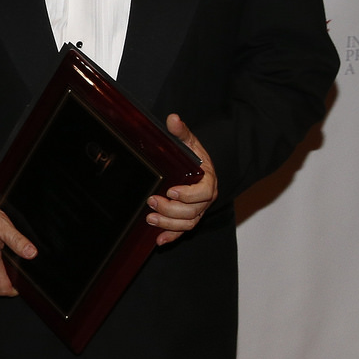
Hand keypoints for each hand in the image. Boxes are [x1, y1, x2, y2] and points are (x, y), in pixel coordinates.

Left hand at [150, 114, 217, 245]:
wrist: (201, 170)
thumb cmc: (195, 157)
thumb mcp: (189, 142)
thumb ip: (181, 132)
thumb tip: (173, 118)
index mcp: (208, 181)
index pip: (203, 192)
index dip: (188, 194)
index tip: (171, 191)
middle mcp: (205, 200)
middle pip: (193, 211)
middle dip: (171, 209)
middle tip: (152, 201)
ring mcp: (197, 211)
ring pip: (187, 223)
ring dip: (169, 224)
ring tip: (150, 219)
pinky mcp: (188, 219)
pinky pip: (182, 231)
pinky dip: (171, 237)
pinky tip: (158, 240)